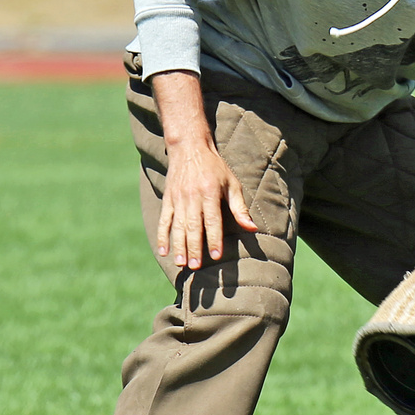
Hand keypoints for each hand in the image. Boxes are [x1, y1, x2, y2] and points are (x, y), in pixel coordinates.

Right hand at [151, 70, 258, 268]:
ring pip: (177, 226)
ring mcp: (178, 198)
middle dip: (194, 247)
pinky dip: (162, 236)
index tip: (216, 255)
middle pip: (193, 226)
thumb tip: (252, 228)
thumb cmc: (216, 168)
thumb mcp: (232, 184)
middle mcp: (193, 196)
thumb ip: (240, 208)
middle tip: (195, 266)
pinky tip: (163, 251)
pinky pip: (164, 220)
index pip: (213, 220)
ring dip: (179, 246)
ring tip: (181, 263)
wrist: (189, 147)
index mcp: (210, 192)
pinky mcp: (168, 199)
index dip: (214, 238)